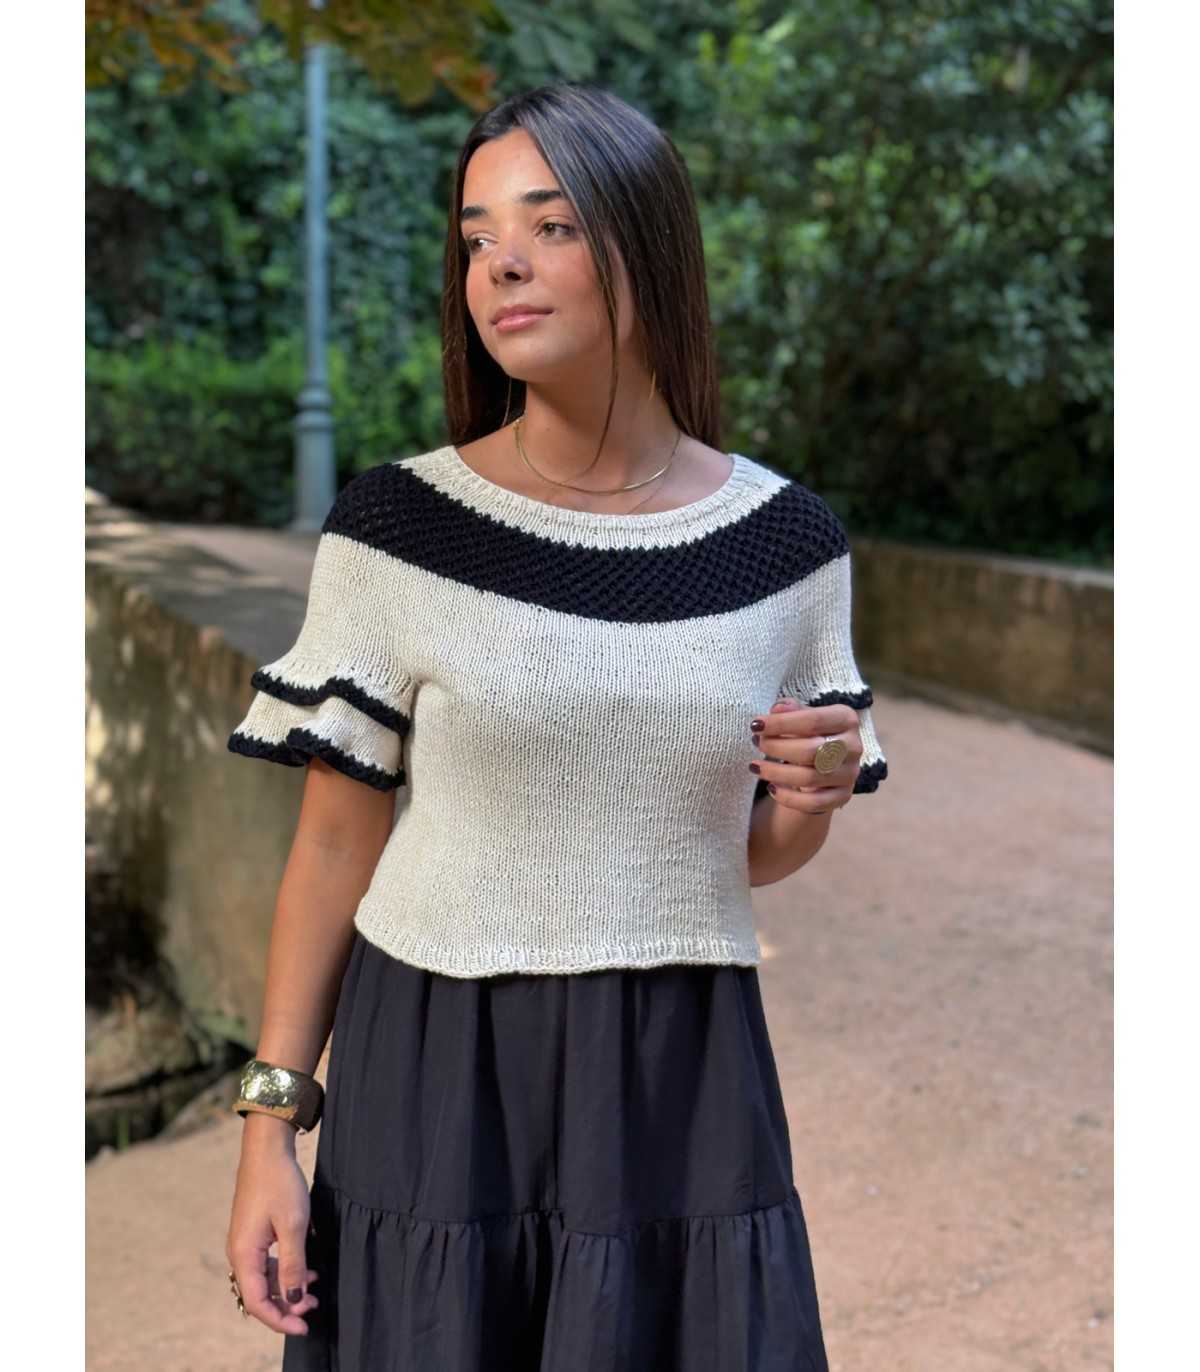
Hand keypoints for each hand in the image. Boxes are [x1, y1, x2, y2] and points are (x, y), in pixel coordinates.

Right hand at [225, 1121, 320, 1336]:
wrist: (267, 1149)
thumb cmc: (279, 1184)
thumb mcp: (293, 1226)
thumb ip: (292, 1265)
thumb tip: (292, 1299)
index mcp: (244, 1254)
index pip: (257, 1302)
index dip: (279, 1320)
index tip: (303, 1328)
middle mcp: (239, 1253)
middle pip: (259, 1293)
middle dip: (286, 1306)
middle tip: (314, 1307)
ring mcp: (245, 1243)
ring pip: (264, 1279)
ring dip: (287, 1288)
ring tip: (314, 1289)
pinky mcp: (254, 1233)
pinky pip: (266, 1263)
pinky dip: (285, 1271)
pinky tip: (306, 1270)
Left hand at [751, 699, 862, 815]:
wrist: (825, 762)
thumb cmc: (809, 733)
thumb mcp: (802, 716)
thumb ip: (790, 710)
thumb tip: (777, 709)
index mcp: (846, 719)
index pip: (813, 720)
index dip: (781, 723)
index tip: (756, 725)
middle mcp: (853, 746)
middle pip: (810, 750)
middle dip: (776, 747)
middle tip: (756, 743)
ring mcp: (850, 773)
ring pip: (809, 778)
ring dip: (776, 772)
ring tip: (755, 766)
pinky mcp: (843, 795)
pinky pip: (813, 802)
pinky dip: (788, 797)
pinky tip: (771, 788)